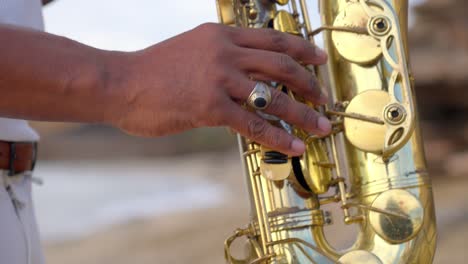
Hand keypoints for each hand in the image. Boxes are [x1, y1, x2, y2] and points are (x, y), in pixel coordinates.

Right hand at [108, 23, 330, 155]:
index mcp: (221, 35)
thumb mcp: (191, 48)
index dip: (302, 48)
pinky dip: (278, 137)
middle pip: (282, 64)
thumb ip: (220, 56)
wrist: (120, 82)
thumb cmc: (152, 70)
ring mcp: (219, 78)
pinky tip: (294, 146)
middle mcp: (225, 52)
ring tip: (320, 125)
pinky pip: (254, 124)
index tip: (319, 58)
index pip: (272, 39)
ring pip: (274, 96)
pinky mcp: (210, 107)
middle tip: (324, 96)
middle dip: (309, 82)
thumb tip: (244, 74)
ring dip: (303, 113)